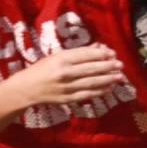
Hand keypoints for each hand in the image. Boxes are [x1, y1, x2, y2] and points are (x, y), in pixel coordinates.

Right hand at [11, 43, 125, 105]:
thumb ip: (77, 53)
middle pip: (91, 69)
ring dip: (107, 79)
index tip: (112, 53)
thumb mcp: (56, 56)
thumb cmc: (41, 69)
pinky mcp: (67, 99)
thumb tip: (98, 48)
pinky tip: (109, 88)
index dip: (100, 54)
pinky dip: (99, 91)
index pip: (85, 55)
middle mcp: (64, 73)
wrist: (26, 89)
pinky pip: (87, 95)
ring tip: (119, 76)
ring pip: (91, 83)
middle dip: (108, 67)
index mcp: (61, 59)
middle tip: (120, 65)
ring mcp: (66, 87)